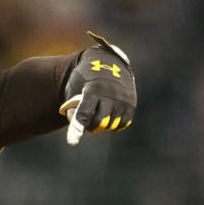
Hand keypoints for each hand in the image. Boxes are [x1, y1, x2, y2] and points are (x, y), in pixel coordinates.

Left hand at [61, 30, 136, 145]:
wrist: (109, 62)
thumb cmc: (86, 78)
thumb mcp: (74, 86)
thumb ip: (73, 108)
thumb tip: (81, 128)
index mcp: (92, 89)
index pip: (83, 113)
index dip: (77, 128)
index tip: (72, 142)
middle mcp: (110, 94)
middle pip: (98, 122)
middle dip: (91, 125)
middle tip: (88, 120)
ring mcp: (122, 99)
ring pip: (110, 125)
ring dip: (103, 124)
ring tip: (99, 112)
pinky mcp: (131, 104)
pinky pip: (122, 124)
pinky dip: (114, 124)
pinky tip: (110, 114)